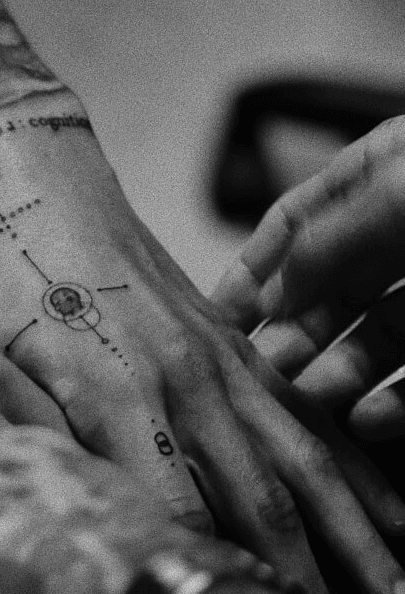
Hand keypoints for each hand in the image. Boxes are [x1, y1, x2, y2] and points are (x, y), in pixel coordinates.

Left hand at [0, 100, 404, 593]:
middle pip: (262, 506)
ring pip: (304, 463)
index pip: (175, 519)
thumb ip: (22, 447)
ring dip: (358, 540)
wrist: (35, 179)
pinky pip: (306, 414)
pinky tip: (389, 508)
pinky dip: (353, 467)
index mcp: (111, 396)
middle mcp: (182, 384)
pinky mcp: (232, 342)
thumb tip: (53, 533)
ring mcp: (218, 361)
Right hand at [213, 117, 404, 440]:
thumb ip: (328, 240)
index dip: (250, 272)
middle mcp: (403, 230)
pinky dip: (393, 403)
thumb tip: (268, 294)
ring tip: (301, 405)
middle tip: (249, 380)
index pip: (296, 224)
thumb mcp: (401, 192)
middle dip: (284, 337)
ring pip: (370, 340)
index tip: (209, 321)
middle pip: (326, 291)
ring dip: (331, 376)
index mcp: (381, 173)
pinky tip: (366, 421)